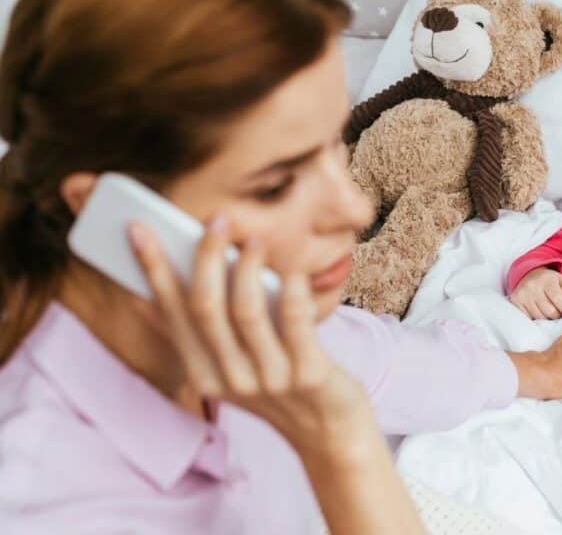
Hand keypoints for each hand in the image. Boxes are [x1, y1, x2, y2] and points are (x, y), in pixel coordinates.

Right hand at [129, 215, 368, 452]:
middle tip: (217, 220)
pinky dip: (292, 293)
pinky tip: (293, 273)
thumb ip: (195, 338)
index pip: (172, 313)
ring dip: (246, 268)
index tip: (140, 230)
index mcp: (204, 373)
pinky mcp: (309, 375)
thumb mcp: (228, 369)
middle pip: (205, 308)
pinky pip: (296, 325)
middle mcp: (231, 379)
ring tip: (253, 240)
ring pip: (245, 313)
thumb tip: (145, 296)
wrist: (329, 432)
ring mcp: (270, 379)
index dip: (153, 270)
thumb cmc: (279, 385)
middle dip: (204, 257)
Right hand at [510, 267, 561, 319]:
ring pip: (540, 318)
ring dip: (547, 318)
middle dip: (557, 315)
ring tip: (548, 310)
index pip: (559, 300)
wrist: (529, 276)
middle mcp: (532, 286)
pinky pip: (529, 319)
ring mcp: (522, 295)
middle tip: (558, 311)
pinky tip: (538, 311)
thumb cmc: (550, 282)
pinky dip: (536, 319)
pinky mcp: (515, 302)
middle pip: (550, 312)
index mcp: (547, 280)